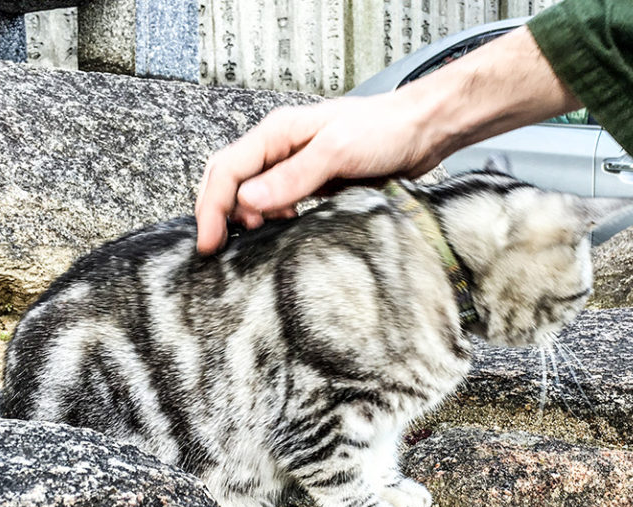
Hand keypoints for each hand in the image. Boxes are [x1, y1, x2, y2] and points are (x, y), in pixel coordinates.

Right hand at [194, 92, 445, 253]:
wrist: (423, 130)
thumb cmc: (385, 130)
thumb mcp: (337, 152)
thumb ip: (293, 176)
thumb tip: (250, 201)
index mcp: (278, 133)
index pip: (227, 170)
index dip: (212, 208)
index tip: (210, 243)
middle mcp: (281, 145)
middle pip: (230, 178)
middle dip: (218, 212)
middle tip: (217, 249)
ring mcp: (296, 162)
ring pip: (252, 190)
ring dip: (244, 215)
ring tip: (253, 237)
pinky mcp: (313, 178)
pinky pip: (278, 198)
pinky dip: (270, 216)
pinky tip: (282, 226)